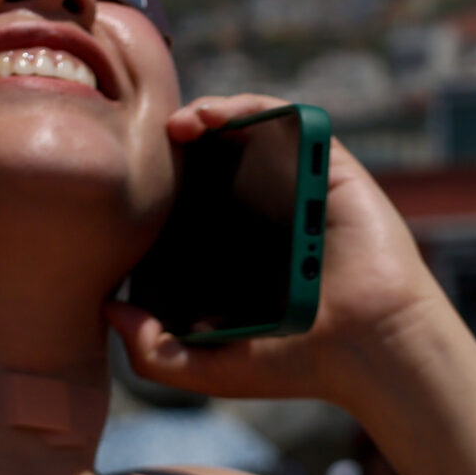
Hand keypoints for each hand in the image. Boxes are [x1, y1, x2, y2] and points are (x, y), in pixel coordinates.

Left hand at [105, 95, 454, 410]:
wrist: (368, 350)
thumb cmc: (298, 363)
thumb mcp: (208, 367)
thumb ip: (152, 350)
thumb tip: (106, 310)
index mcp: (242, 251)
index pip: (194, 204)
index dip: (162, 188)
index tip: (129, 190)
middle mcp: (271, 214)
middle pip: (218, 161)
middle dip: (181, 147)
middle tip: (149, 149)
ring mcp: (301, 188)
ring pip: (250, 131)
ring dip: (210, 115)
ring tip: (177, 127)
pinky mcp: (330, 169)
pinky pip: (289, 120)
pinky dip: (250, 107)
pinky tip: (211, 119)